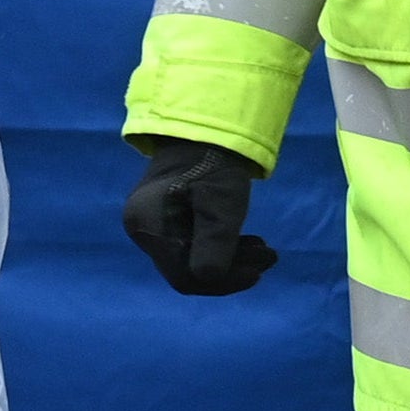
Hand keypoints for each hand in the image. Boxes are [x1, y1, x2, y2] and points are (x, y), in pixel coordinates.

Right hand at [124, 135, 276, 296]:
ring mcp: (148, 224)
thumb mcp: (220, 200)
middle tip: (268, 257)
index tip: (257, 274)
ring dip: (230, 260)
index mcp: (147, 224)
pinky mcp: (161, 219)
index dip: (223, 282)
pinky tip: (246, 243)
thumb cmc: (213, 160)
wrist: (203, 128)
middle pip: (187, 269)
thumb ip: (215, 240)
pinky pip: (189, 247)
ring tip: (264, 250)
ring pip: (190, 260)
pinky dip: (219, 249)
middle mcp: (140, 228)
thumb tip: (208, 278)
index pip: (185, 275)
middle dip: (231, 270)